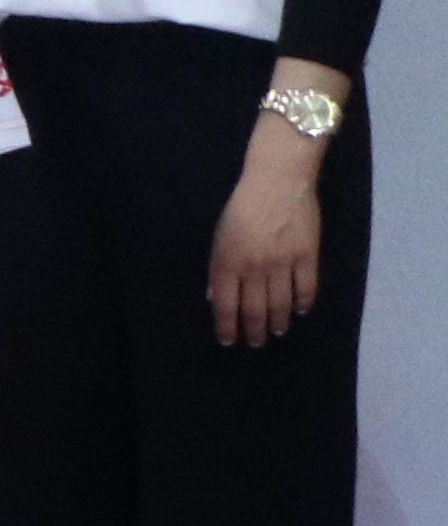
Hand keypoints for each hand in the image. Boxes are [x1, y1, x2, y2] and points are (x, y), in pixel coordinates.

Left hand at [210, 158, 323, 346]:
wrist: (278, 182)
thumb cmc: (242, 206)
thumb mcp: (219, 236)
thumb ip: (219, 268)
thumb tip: (216, 297)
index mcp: (228, 262)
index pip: (226, 306)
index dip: (227, 327)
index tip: (228, 341)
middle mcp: (254, 268)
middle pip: (255, 309)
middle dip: (254, 331)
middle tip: (255, 343)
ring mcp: (283, 263)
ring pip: (281, 304)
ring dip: (278, 322)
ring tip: (277, 332)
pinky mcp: (307, 256)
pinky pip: (306, 287)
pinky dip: (304, 302)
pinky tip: (301, 311)